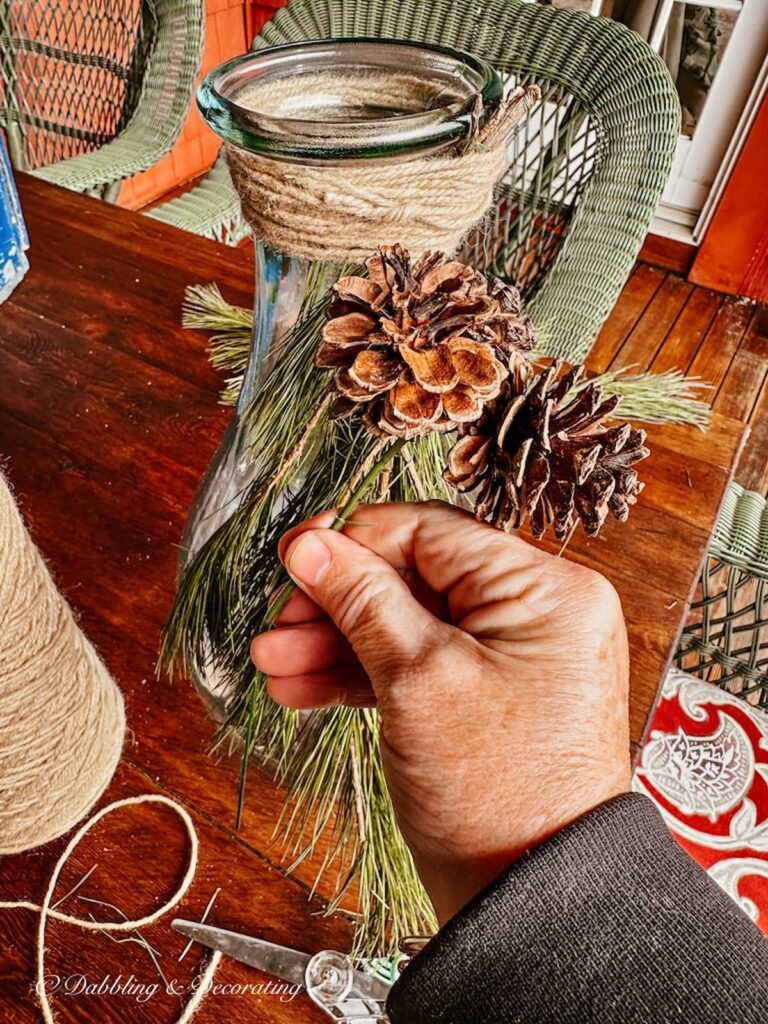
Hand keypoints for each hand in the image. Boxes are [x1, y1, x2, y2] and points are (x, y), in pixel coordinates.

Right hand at [251, 501, 629, 922]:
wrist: (529, 901)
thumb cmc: (497, 795)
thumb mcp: (418, 679)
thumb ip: (363, 600)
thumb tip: (313, 543)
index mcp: (545, 589)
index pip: (432, 531)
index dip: (355, 540)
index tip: (294, 555)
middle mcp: (537, 613)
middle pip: (414, 577)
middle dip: (338, 602)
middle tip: (279, 622)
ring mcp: (512, 656)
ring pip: (408, 623)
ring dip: (338, 642)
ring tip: (276, 664)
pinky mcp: (486, 695)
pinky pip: (420, 664)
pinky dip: (365, 674)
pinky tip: (305, 687)